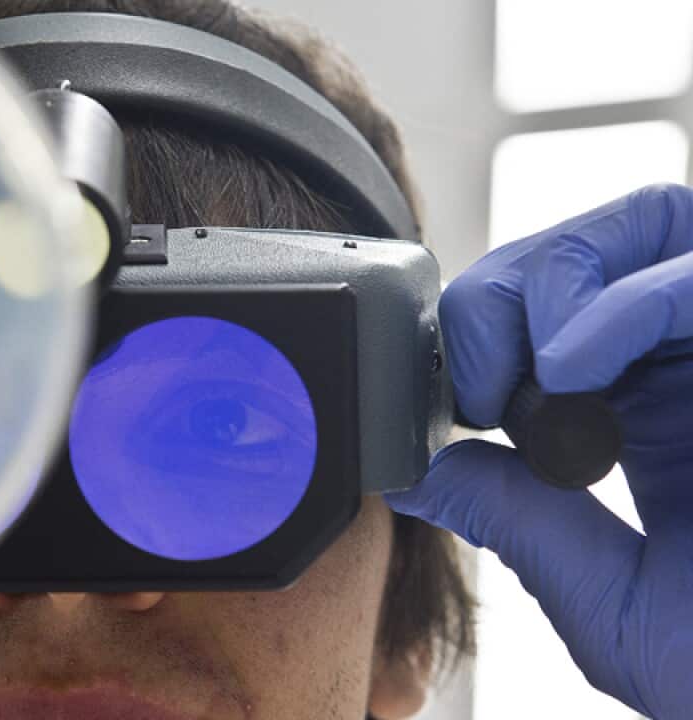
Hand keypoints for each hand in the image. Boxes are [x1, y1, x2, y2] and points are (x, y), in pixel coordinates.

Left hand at [387, 183, 692, 718]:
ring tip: (529, 378)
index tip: (443, 399)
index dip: (481, 331)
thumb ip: (515, 520)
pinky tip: (569, 369)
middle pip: (586, 248)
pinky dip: (624, 302)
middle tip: (472, 386)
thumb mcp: (608, 598)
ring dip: (554, 282)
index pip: (549, 311)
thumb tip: (418, 474)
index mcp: (652, 405)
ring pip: (646, 223)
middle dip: (499, 296)